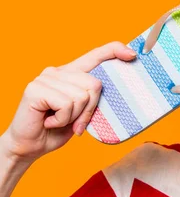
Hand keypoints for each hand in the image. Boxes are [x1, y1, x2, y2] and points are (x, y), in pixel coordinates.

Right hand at [1, 42, 136, 163]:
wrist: (30, 146)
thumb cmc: (58, 129)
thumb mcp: (82, 112)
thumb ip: (93, 99)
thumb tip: (119, 93)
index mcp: (71, 73)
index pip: (96, 54)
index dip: (114, 51)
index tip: (132, 54)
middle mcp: (58, 71)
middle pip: (94, 84)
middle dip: (90, 109)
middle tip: (74, 122)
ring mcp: (45, 78)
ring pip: (81, 96)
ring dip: (74, 117)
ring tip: (59, 120)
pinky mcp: (35, 88)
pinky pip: (67, 104)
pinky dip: (63, 119)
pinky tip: (50, 121)